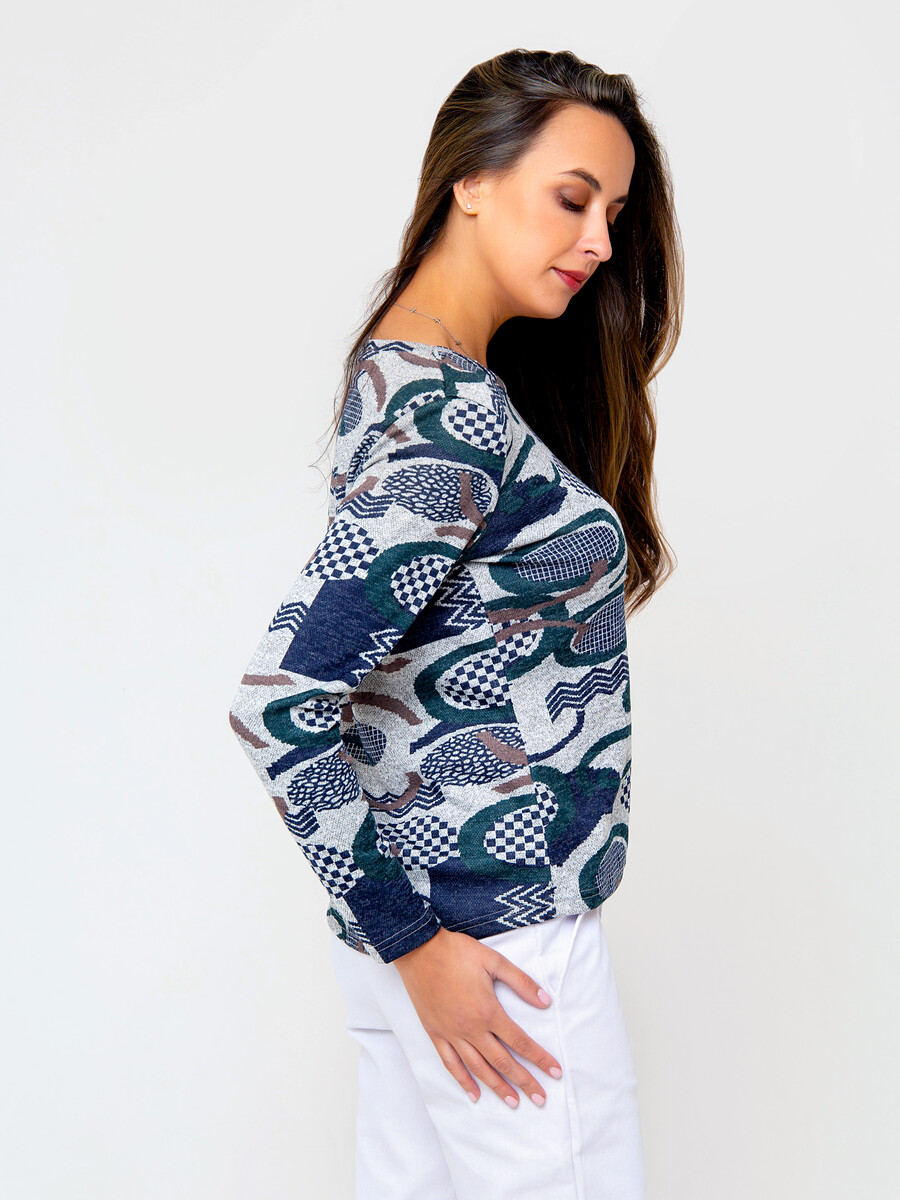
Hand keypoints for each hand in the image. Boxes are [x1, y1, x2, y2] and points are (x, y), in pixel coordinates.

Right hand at [393, 925, 562, 1106]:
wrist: (419, 950)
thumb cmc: (457, 952)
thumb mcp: (493, 960)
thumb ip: (521, 982)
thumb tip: (546, 1001)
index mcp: (488, 1011)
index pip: (520, 1042)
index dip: (540, 1059)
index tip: (556, 1072)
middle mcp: (471, 1029)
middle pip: (503, 1062)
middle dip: (524, 1081)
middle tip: (540, 1098)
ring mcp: (451, 1034)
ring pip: (478, 1068)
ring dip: (498, 1087)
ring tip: (514, 1102)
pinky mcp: (435, 1033)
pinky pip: (450, 1063)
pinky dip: (463, 1081)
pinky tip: (473, 1094)